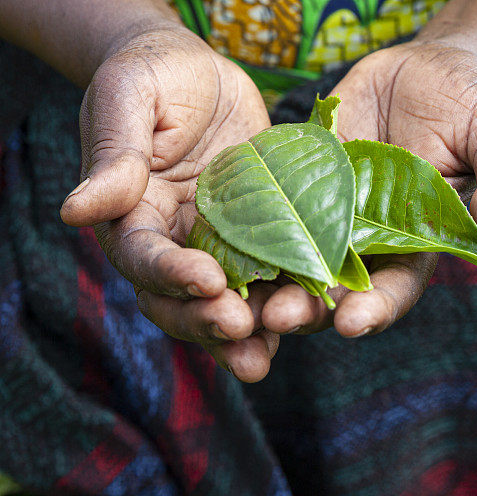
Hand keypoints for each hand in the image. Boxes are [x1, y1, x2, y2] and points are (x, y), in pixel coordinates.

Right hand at [60, 26, 278, 381]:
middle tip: (241, 331)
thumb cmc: (155, 75)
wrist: (200, 73)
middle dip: (207, 320)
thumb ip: (113, 153)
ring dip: (243, 335)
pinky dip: (283, 301)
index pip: (143, 256)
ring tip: (265, 356)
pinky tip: (306, 320)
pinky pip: (269, 276)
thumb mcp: (129, 97)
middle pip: (179, 298)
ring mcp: (218, 244)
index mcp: (132, 214)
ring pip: (224, 302)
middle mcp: (173, 241)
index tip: (207, 281)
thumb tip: (75, 211)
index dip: (171, 274)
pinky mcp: (259, 236)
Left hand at [259, 40, 476, 337]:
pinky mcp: (299, 173)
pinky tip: (220, 230)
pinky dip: (245, 219)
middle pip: (333, 285)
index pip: (395, 287)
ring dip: (267, 276)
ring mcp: (328, 206)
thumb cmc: (475, 106)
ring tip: (240, 290)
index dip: (375, 308)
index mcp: (416, 241)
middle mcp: (367, 234)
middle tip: (279, 317)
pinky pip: (270, 199)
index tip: (353, 321)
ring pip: (292, 252)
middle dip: (308, 306)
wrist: (430, 66)